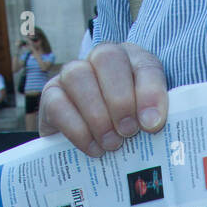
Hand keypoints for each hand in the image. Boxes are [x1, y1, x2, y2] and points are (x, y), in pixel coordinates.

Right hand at [39, 41, 166, 155]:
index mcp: (134, 62)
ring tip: (111, 144)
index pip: (145, 66)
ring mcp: (72, 75)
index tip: (152, 125)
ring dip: (97, 114)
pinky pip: (57, 103)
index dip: (150, 93)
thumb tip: (156, 129)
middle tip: (128, 132)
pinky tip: (92, 148)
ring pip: (78, 76)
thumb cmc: (127, 132)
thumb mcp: (146, 125)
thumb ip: (155, 122)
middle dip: (120, 99)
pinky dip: (77, 129)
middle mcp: (102, 60)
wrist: (92, 148)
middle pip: (107, 58)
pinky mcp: (50, 95)